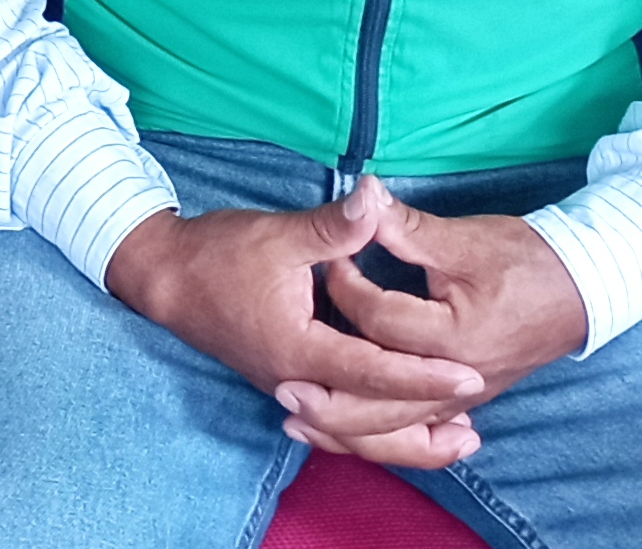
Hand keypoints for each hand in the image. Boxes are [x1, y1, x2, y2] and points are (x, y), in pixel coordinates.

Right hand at [103, 188, 490, 469]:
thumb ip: (334, 226)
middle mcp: (296, 380)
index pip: (372, 371)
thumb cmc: (220, 254)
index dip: (422, 375)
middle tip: (475, 430)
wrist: (167, 278)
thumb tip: (375, 198)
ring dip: (404, 441)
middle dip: (422, 427)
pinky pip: (339, 421)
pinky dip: (376, 428)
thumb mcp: (279, 235)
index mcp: (299, 348)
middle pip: (367, 423)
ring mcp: (290, 386)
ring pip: (352, 433)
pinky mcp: (289, 382)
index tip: (467, 375)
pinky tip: (407, 422)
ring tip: (456, 443)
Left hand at [297, 178, 587, 463]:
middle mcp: (459, 379)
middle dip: (328, 399)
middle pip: (380, 404)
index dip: (346, 286)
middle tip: (280, 384)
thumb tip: (362, 195)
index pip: (380, 321)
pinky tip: (344, 432)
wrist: (586, 287)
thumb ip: (407, 227)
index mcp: (455, 336)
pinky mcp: (466, 400)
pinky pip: (414, 431)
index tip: (327, 259)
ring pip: (395, 430)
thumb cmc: (528, 259)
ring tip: (296, 421)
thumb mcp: (465, 239)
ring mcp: (464, 397)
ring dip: (345, 429)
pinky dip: (378, 437)